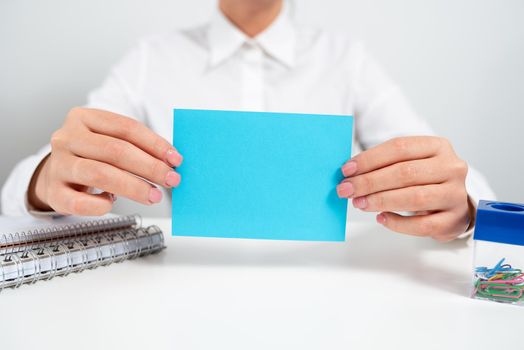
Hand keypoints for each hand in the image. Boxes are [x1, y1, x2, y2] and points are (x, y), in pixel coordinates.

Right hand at [28, 107, 182, 215]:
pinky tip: (111, 204)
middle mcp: (67, 138)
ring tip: (154, 196)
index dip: (155, 144)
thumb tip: (172, 162)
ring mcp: (58, 164)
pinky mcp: (53, 191)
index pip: (126, 127)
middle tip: (171, 180)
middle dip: (149, 167)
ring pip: (100, 174)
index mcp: (83, 118)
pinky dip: (100, 205)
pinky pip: (79, 202)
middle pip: (115, 150)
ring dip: (133, 187)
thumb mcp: (109, 141)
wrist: (54, 175)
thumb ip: (136, 147)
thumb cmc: (91, 156)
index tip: (176, 159)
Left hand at [337, 136, 471, 240]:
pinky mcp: (454, 220)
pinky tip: (381, 218)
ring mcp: (455, 194)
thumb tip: (350, 173)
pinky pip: (422, 224)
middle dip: (370, 181)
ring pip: (414, 197)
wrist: (453, 204)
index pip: (400, 147)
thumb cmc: (424, 180)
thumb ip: (384, 164)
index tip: (347, 170)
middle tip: (347, 189)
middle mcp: (451, 167)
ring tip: (360, 203)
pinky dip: (397, 223)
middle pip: (405, 172)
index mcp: (438, 146)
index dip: (370, 158)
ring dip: (381, 200)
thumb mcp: (409, 163)